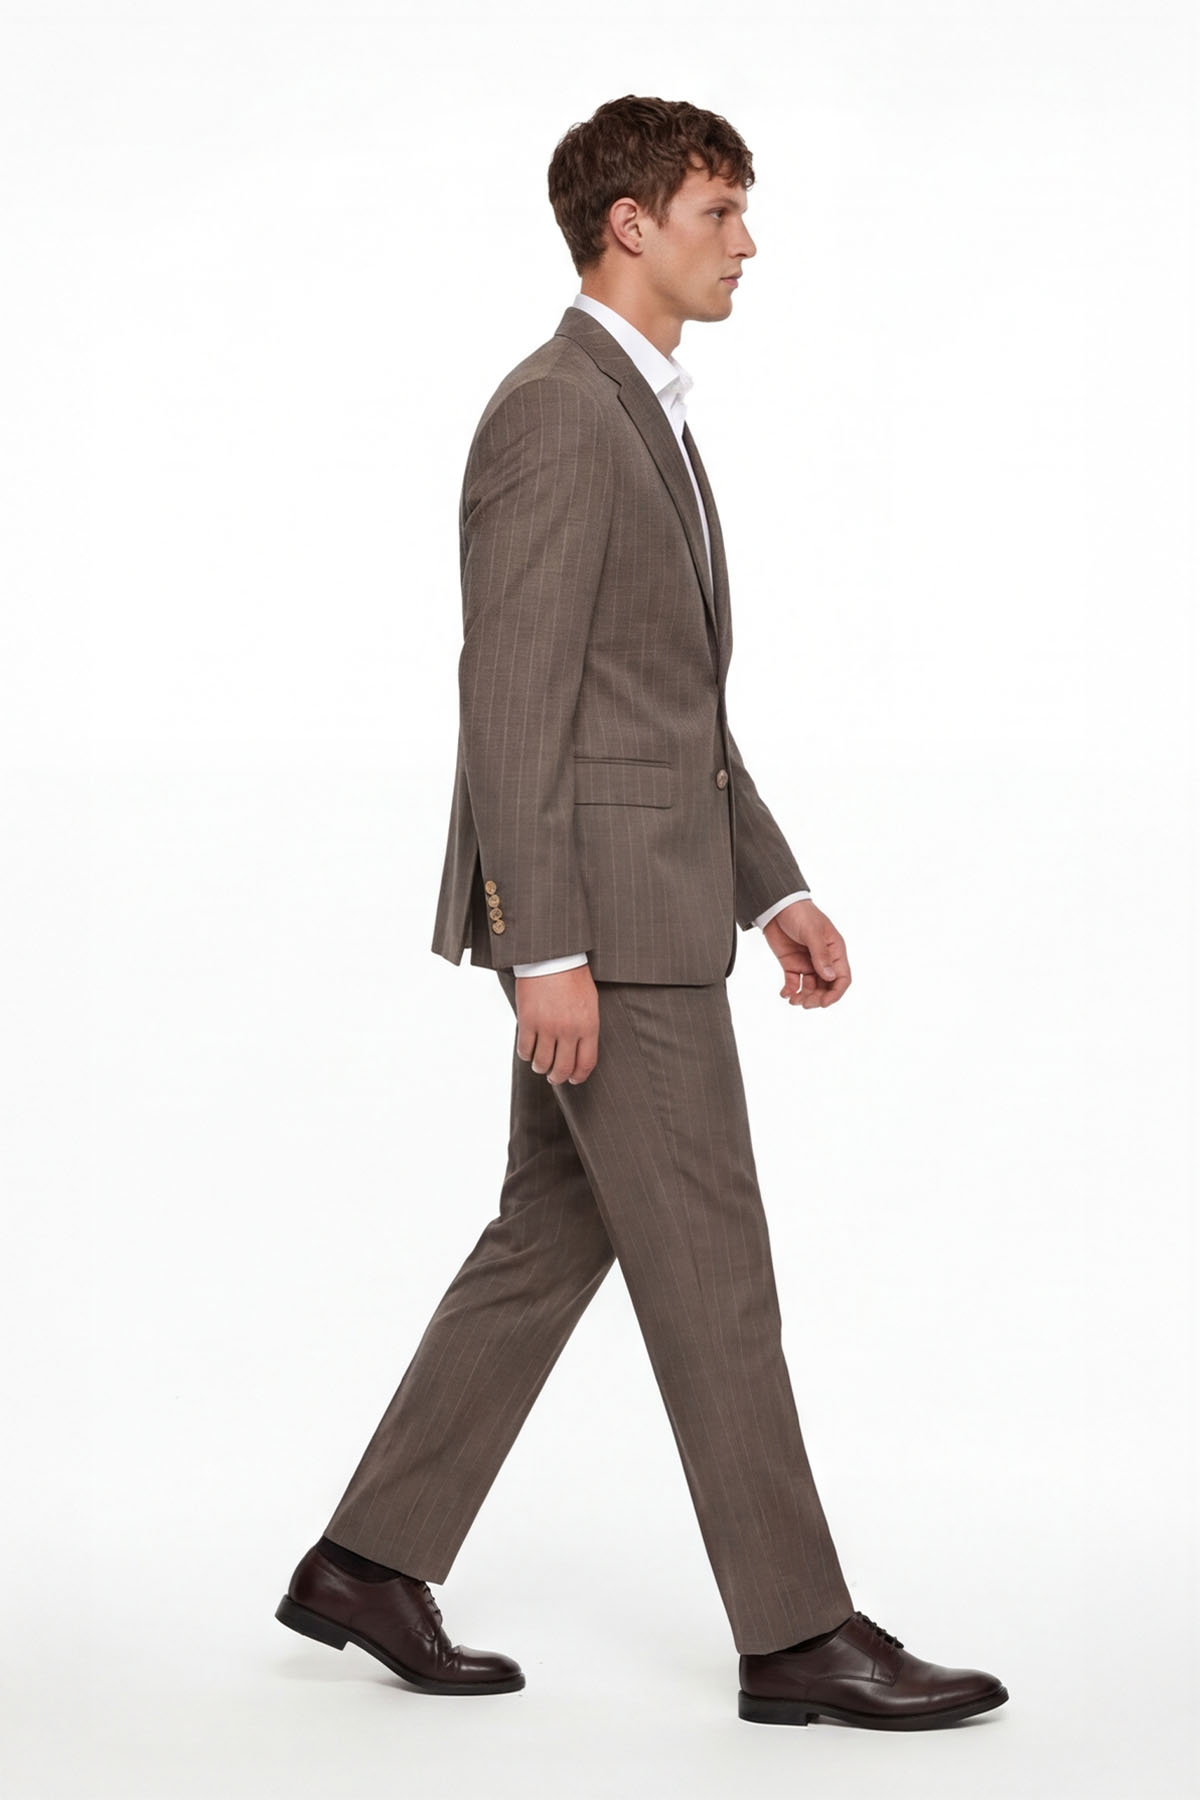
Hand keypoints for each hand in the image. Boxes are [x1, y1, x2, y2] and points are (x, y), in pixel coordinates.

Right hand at [514, 965, 599, 1083]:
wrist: (553, 957)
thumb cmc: (573, 978)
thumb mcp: (590, 1003)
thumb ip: (587, 1028)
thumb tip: (579, 1052)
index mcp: (589, 1026)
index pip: (586, 1063)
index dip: (579, 1076)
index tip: (574, 1079)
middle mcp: (569, 1030)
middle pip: (563, 1068)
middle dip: (558, 1078)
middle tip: (554, 1077)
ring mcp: (547, 1027)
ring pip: (542, 1063)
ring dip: (540, 1068)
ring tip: (540, 1065)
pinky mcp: (528, 1021)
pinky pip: (525, 1049)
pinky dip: (526, 1055)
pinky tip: (528, 1051)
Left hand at [761, 899, 851, 1007]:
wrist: (777, 906)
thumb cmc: (800, 914)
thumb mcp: (812, 932)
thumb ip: (821, 955)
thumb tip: (830, 977)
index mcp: (835, 951)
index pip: (842, 978)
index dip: (835, 993)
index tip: (824, 1003)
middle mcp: (823, 960)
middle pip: (826, 987)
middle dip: (817, 998)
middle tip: (804, 1003)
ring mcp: (807, 962)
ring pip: (810, 987)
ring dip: (803, 997)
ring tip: (793, 1000)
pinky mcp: (791, 963)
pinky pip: (793, 982)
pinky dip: (790, 990)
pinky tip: (785, 994)